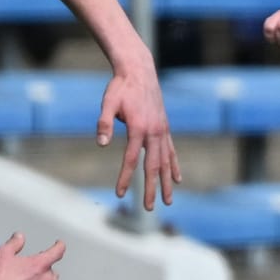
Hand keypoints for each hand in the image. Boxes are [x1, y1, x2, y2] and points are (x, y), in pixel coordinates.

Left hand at [97, 52, 180, 207]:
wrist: (139, 71)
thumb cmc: (120, 87)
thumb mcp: (108, 102)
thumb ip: (104, 122)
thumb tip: (101, 143)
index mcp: (139, 128)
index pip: (131, 159)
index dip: (124, 178)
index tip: (119, 194)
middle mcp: (154, 132)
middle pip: (153, 166)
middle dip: (151, 188)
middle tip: (149, 208)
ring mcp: (162, 131)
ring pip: (166, 162)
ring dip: (167, 183)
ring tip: (168, 201)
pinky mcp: (165, 129)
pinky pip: (171, 152)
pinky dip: (174, 167)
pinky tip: (177, 179)